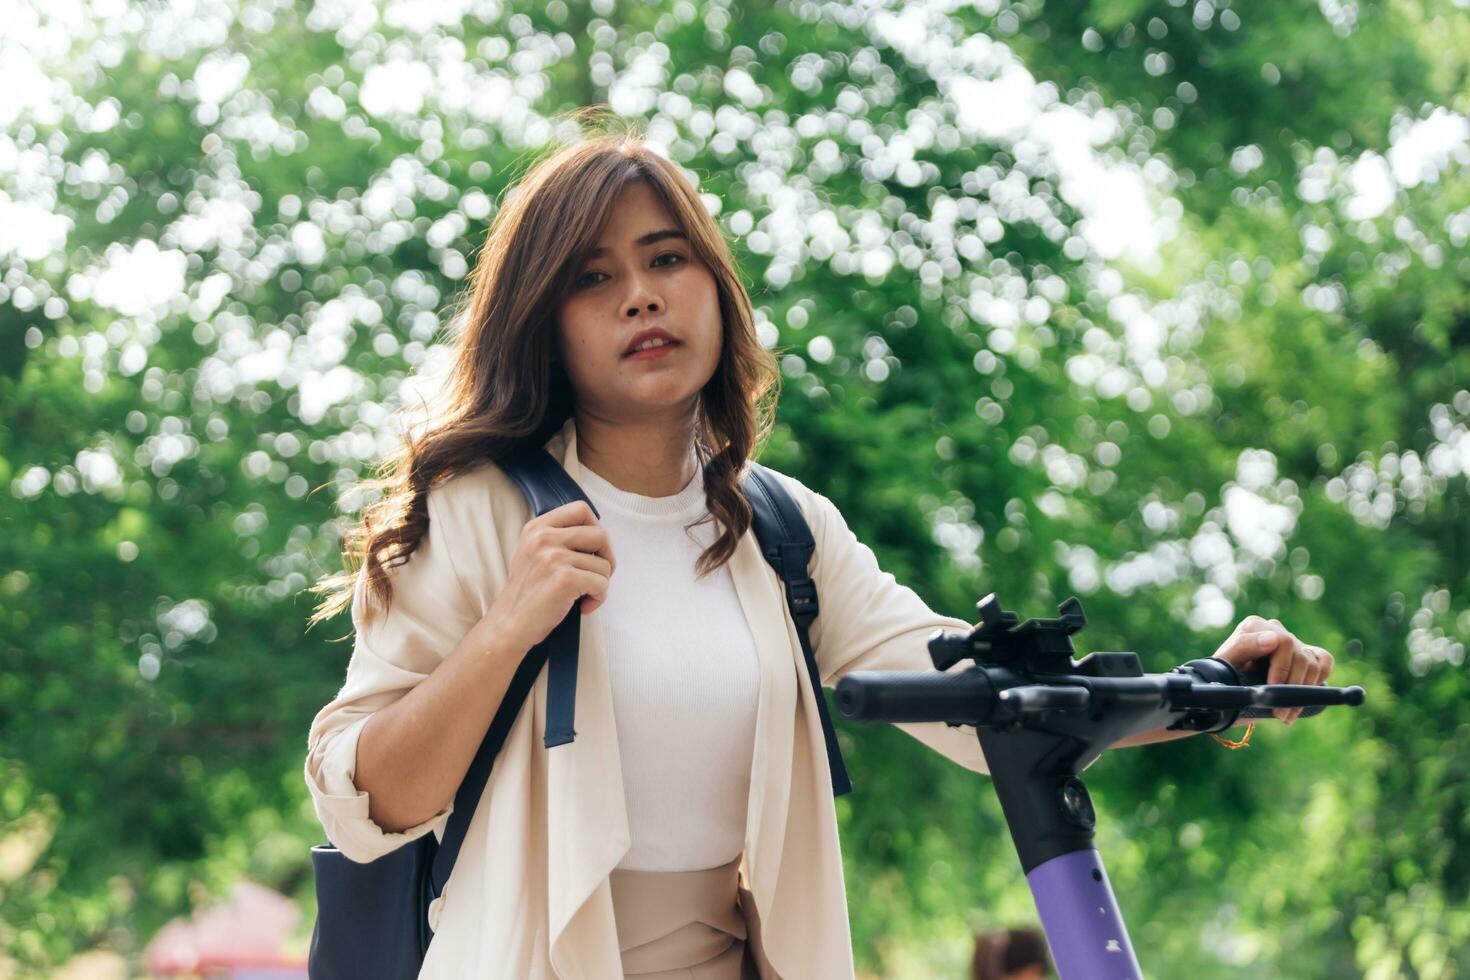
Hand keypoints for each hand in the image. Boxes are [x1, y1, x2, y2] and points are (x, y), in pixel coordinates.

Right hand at [483, 499, 615, 650]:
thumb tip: (598, 537)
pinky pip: (601, 583)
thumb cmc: (527, 594)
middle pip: (600, 534)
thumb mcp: (533, 553)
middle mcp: (544, 537)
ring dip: (601, 584)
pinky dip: (599, 597)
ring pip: (604, 564)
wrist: (509, 625)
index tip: (594, 550)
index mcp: (537, 527)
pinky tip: (584, 606)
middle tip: (598, 576)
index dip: (596, 528)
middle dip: (607, 558)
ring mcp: (554, 557)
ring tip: (584, 596)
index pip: (581, 509)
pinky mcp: (565, 579)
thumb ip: (558, 538)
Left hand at [1211, 615, 1335, 724]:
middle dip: (1291, 687)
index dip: (1281, 668)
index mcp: (1254, 627)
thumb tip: (1272, 639)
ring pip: (1313, 664)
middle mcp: (1274, 630)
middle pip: (1300, 655)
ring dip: (1303, 694)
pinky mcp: (1306, 654)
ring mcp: (1292, 642)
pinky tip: (1305, 696)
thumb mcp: (1224, 663)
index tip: (1271, 689)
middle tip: (1279, 712)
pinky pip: (1325, 660)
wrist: (1226, 691)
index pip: (1283, 641)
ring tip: (1286, 714)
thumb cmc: (1221, 676)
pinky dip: (1320, 678)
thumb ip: (1243, 646)